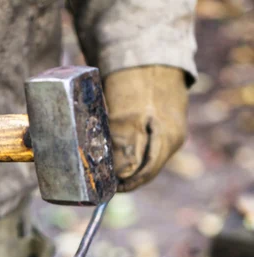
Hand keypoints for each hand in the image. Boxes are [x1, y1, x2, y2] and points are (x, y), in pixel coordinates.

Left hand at [104, 65, 187, 191]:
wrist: (150, 49)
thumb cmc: (137, 82)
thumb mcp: (126, 117)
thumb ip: (124, 148)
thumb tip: (121, 176)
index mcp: (167, 141)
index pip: (145, 175)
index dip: (125, 184)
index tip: (107, 188)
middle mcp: (172, 138)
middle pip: (147, 167)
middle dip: (126, 175)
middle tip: (104, 179)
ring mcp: (169, 128)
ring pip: (146, 155)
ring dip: (127, 162)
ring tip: (107, 165)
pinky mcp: (162, 118)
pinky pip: (146, 142)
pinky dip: (131, 147)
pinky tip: (116, 145)